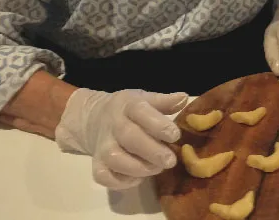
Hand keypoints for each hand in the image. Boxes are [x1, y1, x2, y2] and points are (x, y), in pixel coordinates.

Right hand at [54, 89, 187, 189]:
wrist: (94, 119)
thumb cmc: (129, 110)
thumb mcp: (145, 99)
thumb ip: (164, 101)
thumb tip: (184, 98)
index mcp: (128, 106)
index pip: (141, 112)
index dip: (158, 125)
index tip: (175, 135)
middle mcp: (113, 125)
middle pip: (129, 137)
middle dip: (152, 151)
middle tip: (170, 161)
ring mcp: (102, 146)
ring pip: (115, 159)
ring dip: (138, 168)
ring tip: (157, 169)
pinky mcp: (96, 163)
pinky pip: (104, 176)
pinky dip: (120, 182)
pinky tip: (137, 179)